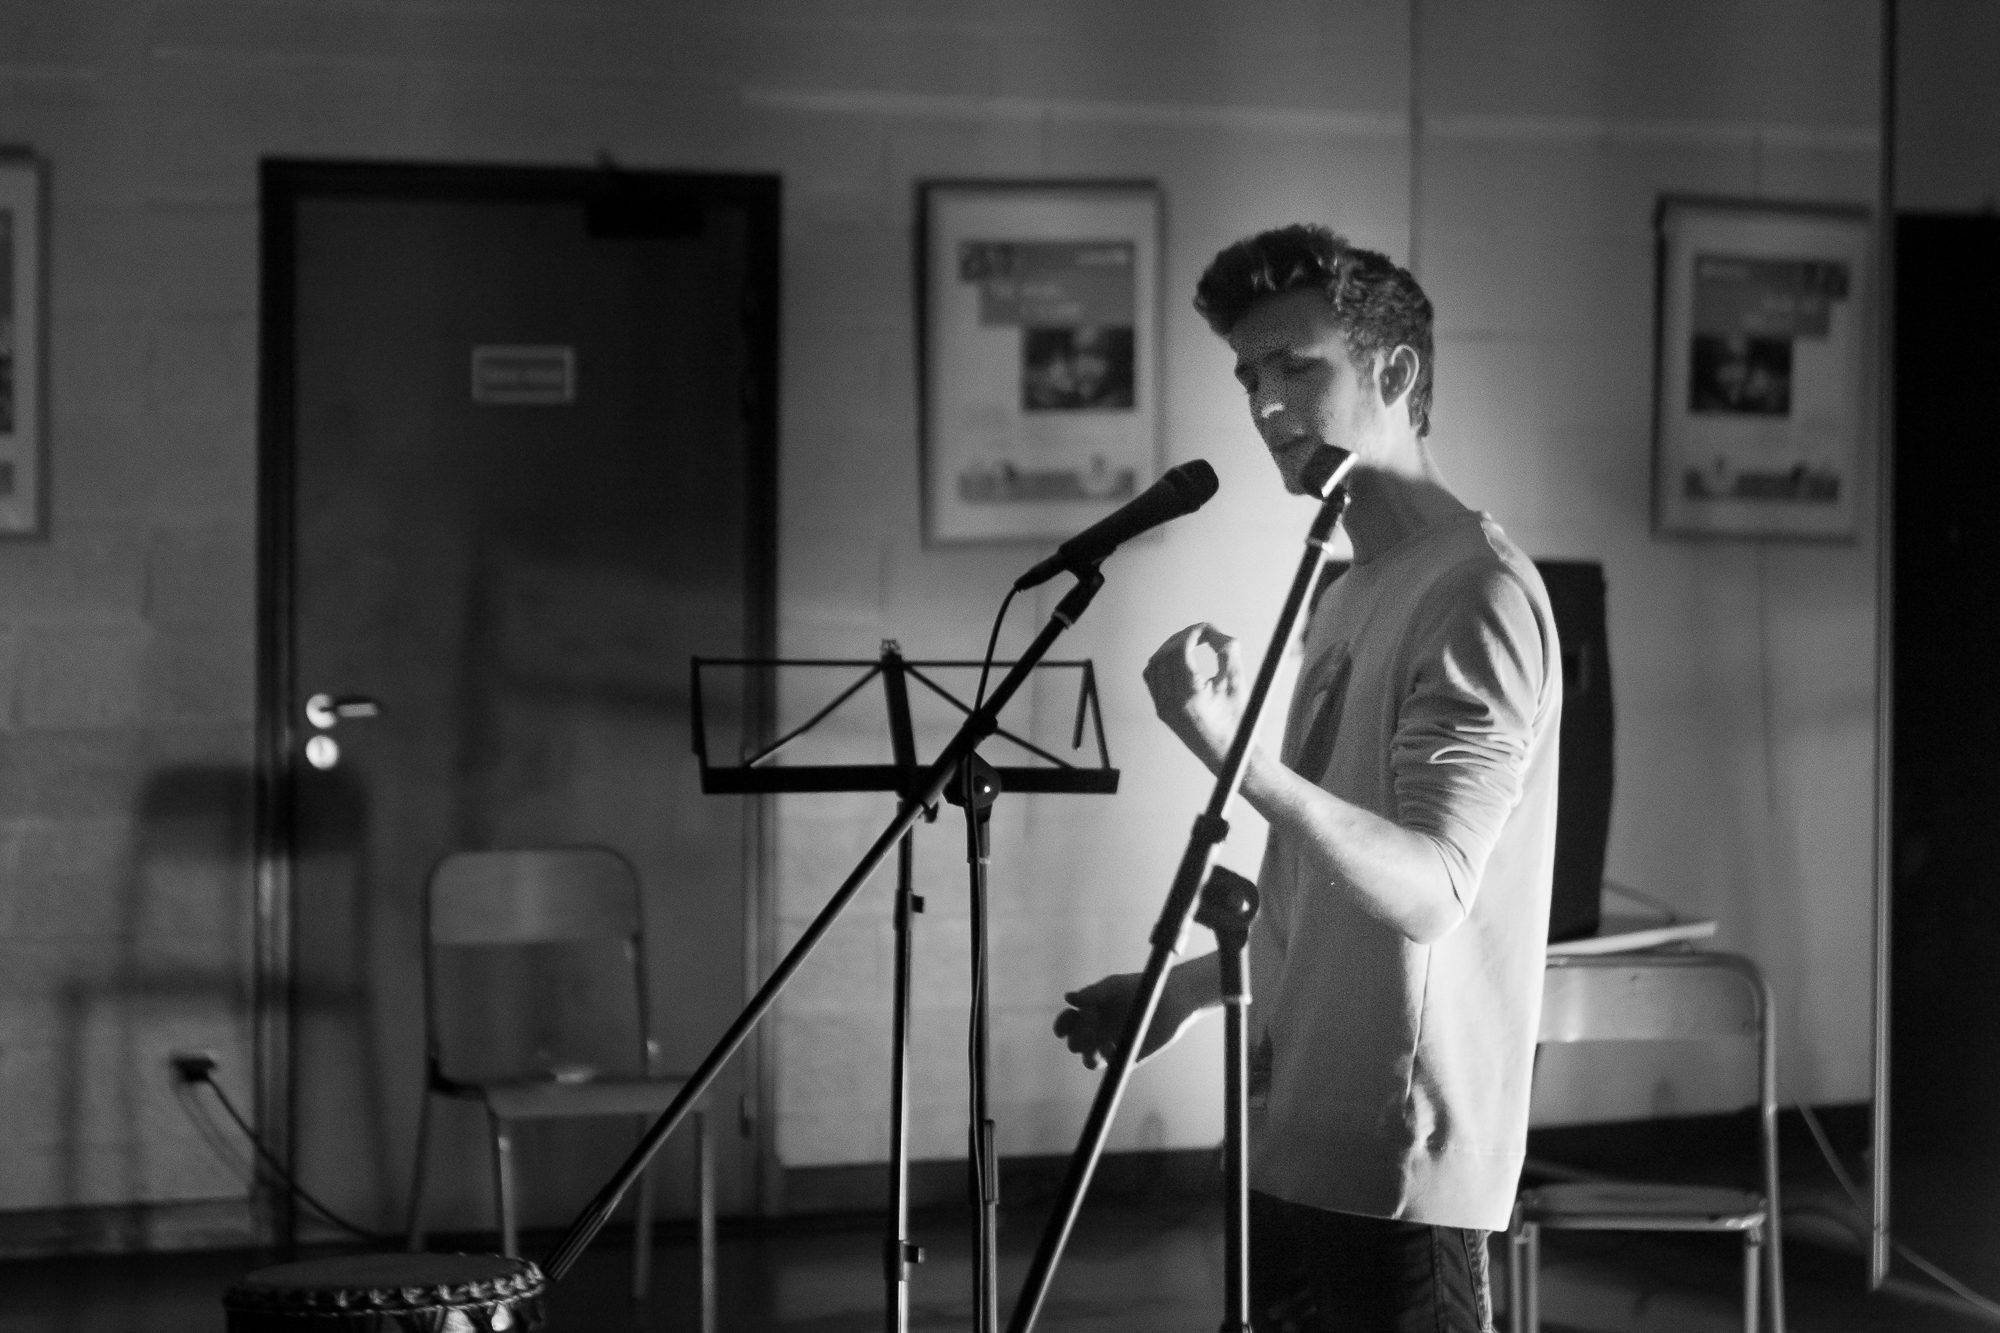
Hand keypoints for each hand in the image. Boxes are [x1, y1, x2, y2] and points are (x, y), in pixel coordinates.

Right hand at [1051, 970, 1200, 1069]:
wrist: (1171, 998)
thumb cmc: (1141, 987)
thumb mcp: (1114, 986)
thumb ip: (1093, 993)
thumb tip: (1068, 998)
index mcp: (1092, 1012)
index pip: (1069, 1023)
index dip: (1062, 1026)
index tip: (1062, 1029)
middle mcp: (1100, 1030)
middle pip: (1076, 1043)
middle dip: (1077, 1040)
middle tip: (1091, 1029)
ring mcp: (1113, 1044)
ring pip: (1089, 1059)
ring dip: (1088, 1055)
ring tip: (1100, 1042)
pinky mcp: (1129, 1055)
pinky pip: (1113, 1064)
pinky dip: (1108, 1058)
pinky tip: (1114, 1047)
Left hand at [1143, 624, 1246, 772]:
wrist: (1228, 754)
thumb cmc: (1237, 721)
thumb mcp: (1237, 682)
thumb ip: (1228, 650)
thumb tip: (1215, 631)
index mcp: (1190, 694)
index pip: (1180, 650)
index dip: (1192, 633)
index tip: (1206, 629)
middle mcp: (1171, 701)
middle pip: (1165, 654)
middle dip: (1182, 638)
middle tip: (1200, 634)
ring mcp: (1163, 707)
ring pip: (1154, 665)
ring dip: (1170, 649)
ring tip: (1190, 643)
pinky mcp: (1161, 711)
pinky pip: (1152, 679)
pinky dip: (1161, 664)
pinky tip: (1178, 660)